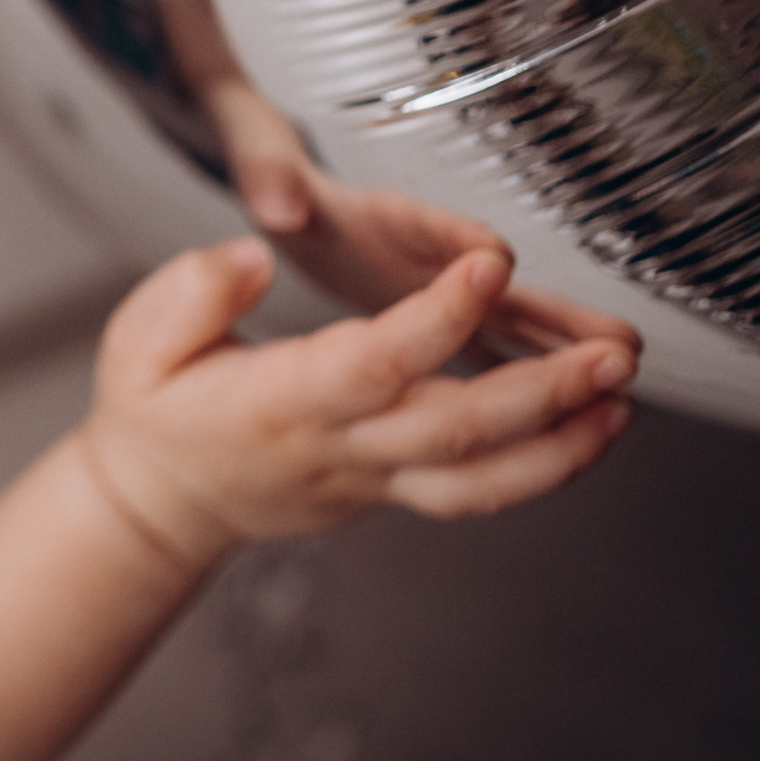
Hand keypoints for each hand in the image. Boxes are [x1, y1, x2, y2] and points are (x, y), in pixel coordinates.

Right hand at [75, 240, 636, 571]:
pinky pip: (475, 492)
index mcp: (280, 402)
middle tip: (609, 356)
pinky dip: (542, 467)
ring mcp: (370, 479)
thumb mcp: (137, 337)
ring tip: (622, 402)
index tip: (488, 265)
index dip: (437, 317)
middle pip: (452, 432)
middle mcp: (337, 448)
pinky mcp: (390, 490)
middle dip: (539, 395)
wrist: (160, 505)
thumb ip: (195, 290)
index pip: (373, 361)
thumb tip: (254, 255)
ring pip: (480, 480)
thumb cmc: (153, 411)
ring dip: (561, 446)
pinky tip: (590, 431)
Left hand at [223, 113, 638, 358]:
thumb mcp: (258, 161)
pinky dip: (530, 375)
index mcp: (374, 210)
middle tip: (613, 340)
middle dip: (554, 310)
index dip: (455, 237)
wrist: (282, 190)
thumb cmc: (272, 175)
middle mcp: (423, 246)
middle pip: (494, 282)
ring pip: (512, 322)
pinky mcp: (442, 314)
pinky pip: (495, 349)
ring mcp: (441, 283)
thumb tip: (277, 201)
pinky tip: (571, 412)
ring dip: (562, 348)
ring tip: (621, 377)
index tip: (492, 259)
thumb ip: (267, 173)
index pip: (420, 223)